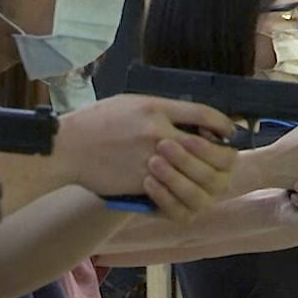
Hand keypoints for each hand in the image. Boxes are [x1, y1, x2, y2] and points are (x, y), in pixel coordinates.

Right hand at [55, 95, 237, 220]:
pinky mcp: (141, 182)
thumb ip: (161, 111)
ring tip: (208, 177)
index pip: (203, 114)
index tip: (230, 131)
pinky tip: (185, 191)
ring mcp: (150, 159)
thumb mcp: (132, 104)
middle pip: (207, 148)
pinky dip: (181, 193)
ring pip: (194, 174)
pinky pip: (172, 191)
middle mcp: (157, 132)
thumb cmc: (97, 122)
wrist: (68, 147)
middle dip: (222, 156)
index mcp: (155, 108)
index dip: (223, 124)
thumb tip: (191, 121)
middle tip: (226, 158)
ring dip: (204, 176)